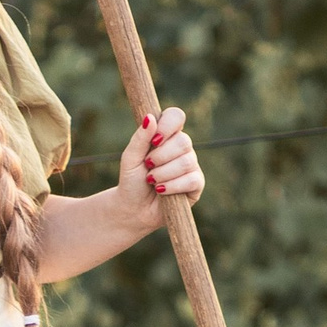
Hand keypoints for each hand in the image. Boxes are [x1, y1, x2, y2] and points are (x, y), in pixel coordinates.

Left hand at [118, 104, 202, 227]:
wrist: (133, 209)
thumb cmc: (131, 181)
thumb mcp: (130, 158)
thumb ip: (140, 138)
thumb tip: (150, 117)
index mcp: (166, 135)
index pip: (176, 116)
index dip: (168, 125)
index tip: (154, 140)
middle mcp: (182, 147)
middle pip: (183, 141)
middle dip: (161, 156)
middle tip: (148, 166)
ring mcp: (191, 165)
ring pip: (186, 162)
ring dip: (163, 173)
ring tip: (151, 181)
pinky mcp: (196, 185)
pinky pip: (191, 179)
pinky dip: (172, 186)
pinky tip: (161, 191)